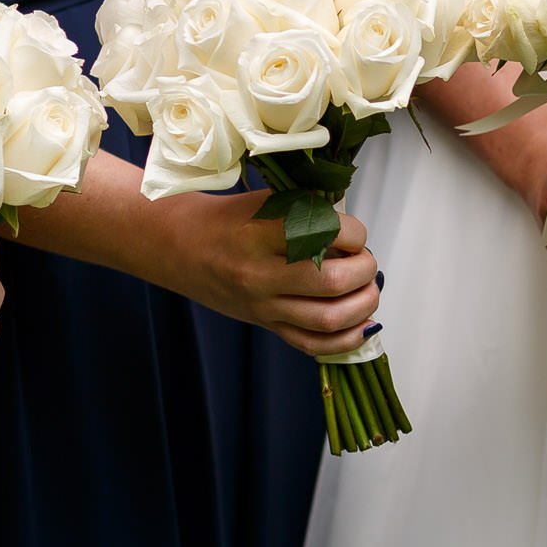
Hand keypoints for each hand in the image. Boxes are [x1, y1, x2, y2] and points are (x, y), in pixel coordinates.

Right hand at [151, 191, 381, 357]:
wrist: (178, 246)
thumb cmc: (227, 220)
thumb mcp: (266, 202)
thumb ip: (309, 215)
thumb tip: (356, 238)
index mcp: (259, 233)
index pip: (324, 235)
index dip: (354, 233)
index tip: (354, 232)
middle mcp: (259, 274)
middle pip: (331, 282)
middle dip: (364, 270)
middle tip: (365, 261)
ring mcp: (262, 306)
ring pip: (328, 319)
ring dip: (363, 305)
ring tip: (368, 289)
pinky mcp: (265, 326)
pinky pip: (312, 345)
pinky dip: (347, 339)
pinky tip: (364, 323)